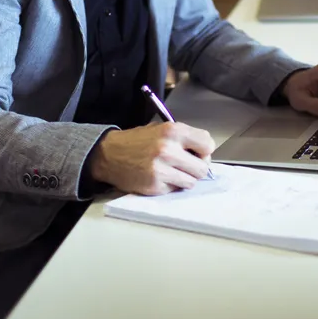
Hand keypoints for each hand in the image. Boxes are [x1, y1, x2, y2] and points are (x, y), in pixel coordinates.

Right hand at [88, 122, 215, 195]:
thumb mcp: (160, 129)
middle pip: (203, 167)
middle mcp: (169, 149)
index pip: (208, 144)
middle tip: (186, 165)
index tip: (198, 153)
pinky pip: (176, 189)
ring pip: (192, 182)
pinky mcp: (155, 185)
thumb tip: (205, 152)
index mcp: (173, 131)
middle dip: (196, 168)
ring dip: (184, 179)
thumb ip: (183, 138)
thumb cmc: (136, 141)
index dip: (204, 151)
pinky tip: (160, 177)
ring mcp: (162, 169)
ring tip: (172, 171)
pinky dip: (171, 185)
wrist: (109, 154)